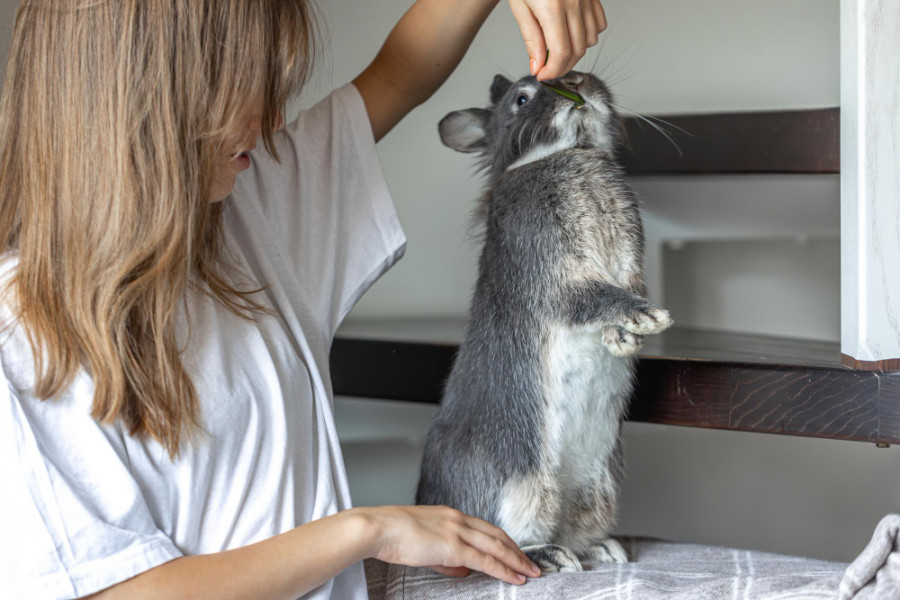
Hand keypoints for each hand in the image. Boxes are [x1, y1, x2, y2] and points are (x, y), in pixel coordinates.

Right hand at [355, 505, 540, 584]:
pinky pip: (485, 560)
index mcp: (451, 515)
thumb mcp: (424, 545)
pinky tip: (515, 577)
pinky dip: (503, 569)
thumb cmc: (392, 536)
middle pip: (497, 535)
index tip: (515, 552)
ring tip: (530, 573)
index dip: (503, 541)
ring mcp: (457, 531)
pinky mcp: (453, 546)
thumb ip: (446, 558)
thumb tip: (464, 571)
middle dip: (517, 551)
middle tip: (531, 564)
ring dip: (516, 560)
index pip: (485, 528)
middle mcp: (458, 519)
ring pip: (497, 546)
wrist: (378, 528)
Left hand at [508, 0, 606, 79]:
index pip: (561, 53)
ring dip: (575, 52)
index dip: (552, 70)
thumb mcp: (520, 8)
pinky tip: (572, 33)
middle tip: (547, 67)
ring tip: (557, 49)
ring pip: (590, 41)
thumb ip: (531, 39)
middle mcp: (574, 3)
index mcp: (552, 8)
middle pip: (577, 50)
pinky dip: (587, 35)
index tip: (542, 75)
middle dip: (561, 66)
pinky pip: (599, 25)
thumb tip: (538, 66)